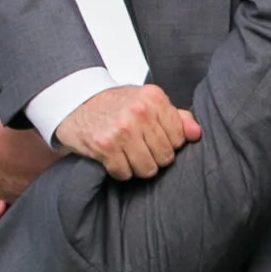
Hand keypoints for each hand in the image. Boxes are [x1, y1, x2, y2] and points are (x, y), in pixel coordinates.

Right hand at [52, 83, 201, 177]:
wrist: (74, 102)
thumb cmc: (114, 104)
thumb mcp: (146, 101)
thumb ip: (175, 116)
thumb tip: (196, 133)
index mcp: (154, 98)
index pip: (179, 138)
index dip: (169, 144)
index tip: (155, 140)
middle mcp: (140, 112)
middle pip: (165, 156)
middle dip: (154, 158)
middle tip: (140, 150)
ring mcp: (122, 129)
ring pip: (148, 168)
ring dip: (138, 167)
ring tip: (128, 155)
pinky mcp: (105, 146)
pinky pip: (125, 173)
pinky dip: (120, 171)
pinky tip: (114, 159)